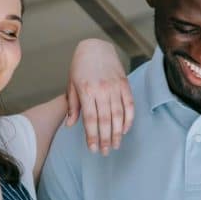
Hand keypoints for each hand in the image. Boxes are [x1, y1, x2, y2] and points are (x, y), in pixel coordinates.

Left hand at [66, 39, 134, 154]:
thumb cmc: (80, 66)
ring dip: (117, 133)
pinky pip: (129, 105)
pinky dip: (128, 119)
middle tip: (104, 152)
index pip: (90, 119)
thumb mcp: (71, 84)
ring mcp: (115, 87)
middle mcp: (102, 90)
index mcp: (86, 90)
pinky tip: (124, 130)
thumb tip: (71, 125)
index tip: (93, 149)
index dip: (92, 136)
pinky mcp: (125, 84)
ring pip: (118, 115)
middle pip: (105, 120)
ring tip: (115, 145)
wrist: (96, 47)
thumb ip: (73, 106)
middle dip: (105, 139)